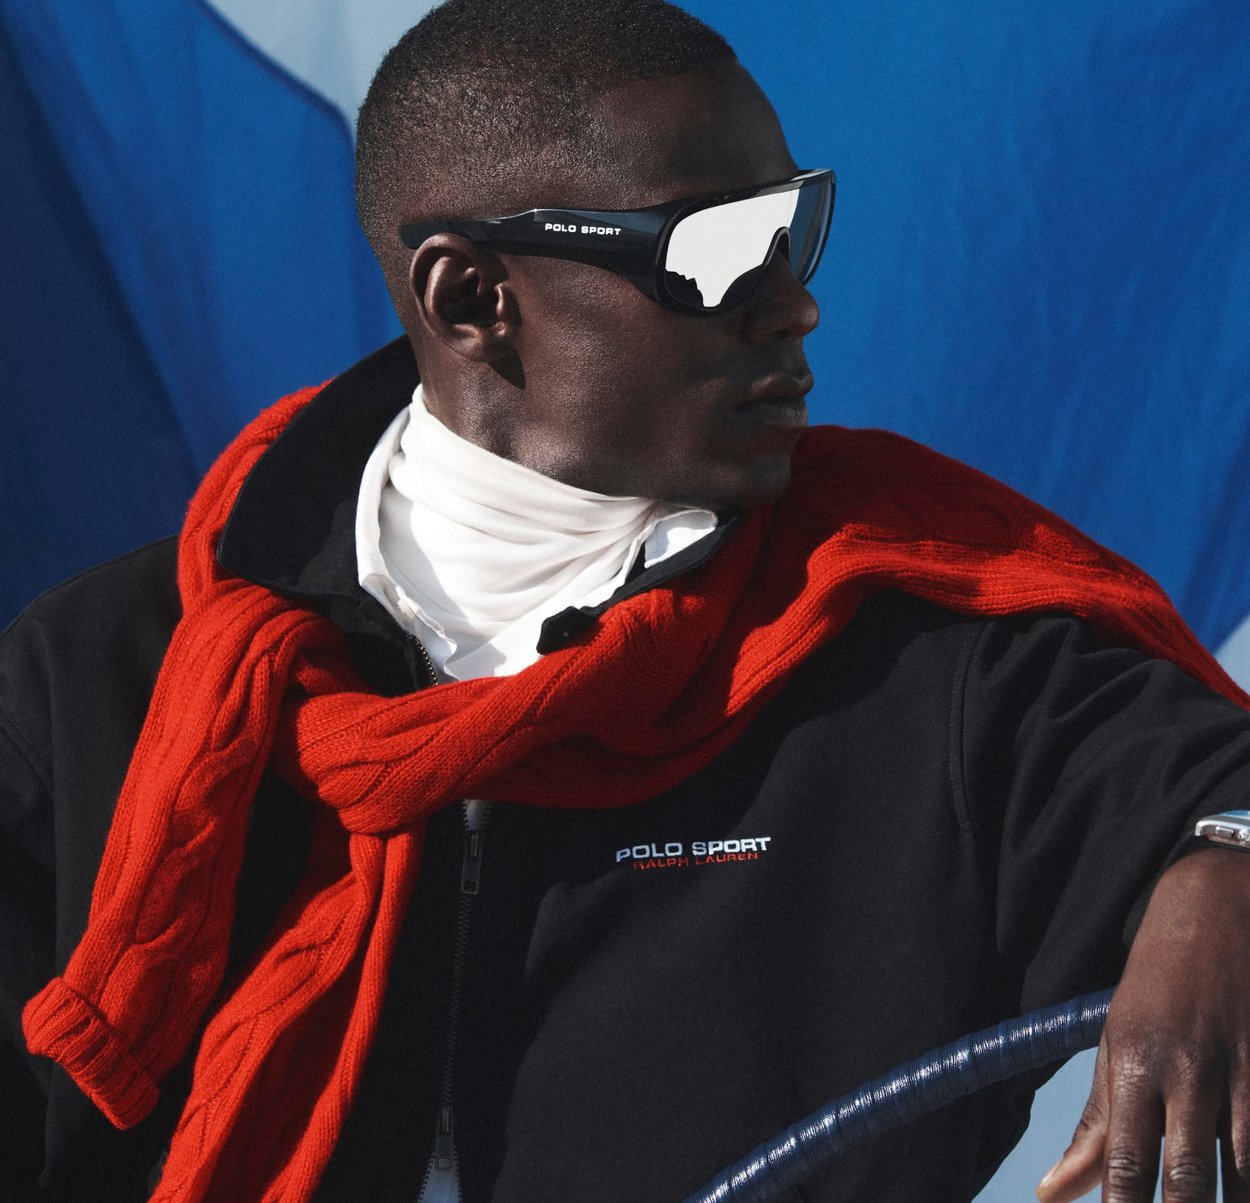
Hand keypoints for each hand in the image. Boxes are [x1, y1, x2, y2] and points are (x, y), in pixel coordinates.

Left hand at [1036, 847, 1249, 1201]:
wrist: (1217, 904)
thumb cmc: (1157, 985)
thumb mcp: (1117, 1040)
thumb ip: (1096, 1124)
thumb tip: (1051, 1193)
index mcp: (1135, 1063)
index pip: (1128, 1165)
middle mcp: (1188, 1071)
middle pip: (1189, 1182)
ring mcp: (1243, 1070)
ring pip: (1247, 1173)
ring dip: (1234, 1201)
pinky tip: (1246, 1182)